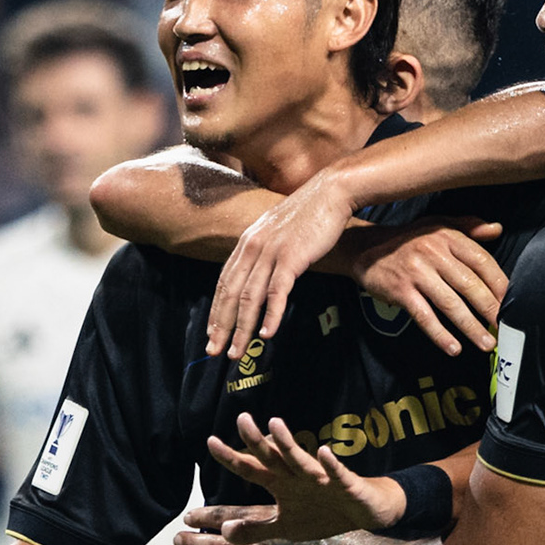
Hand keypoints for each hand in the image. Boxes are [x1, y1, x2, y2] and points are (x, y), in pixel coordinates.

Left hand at [205, 414, 401, 541]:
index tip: (210, 442)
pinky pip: (337, 474)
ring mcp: (321, 478)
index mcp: (282, 484)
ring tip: (275, 424)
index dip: (231, 457)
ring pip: (301, 460)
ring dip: (289, 444)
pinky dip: (331, 465)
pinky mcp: (346, 485)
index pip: (251, 469)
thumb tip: (224, 532)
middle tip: (241, 419)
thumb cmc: (323, 513)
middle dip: (256, 440)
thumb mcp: (285, 528)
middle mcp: (297, 476)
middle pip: (272, 457)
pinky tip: (324, 453)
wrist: (366, 512)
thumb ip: (255, 530)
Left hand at [208, 173, 356, 356]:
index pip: (224, 282)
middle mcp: (253, 247)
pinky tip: (266, 334)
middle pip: (231, 294)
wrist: (331, 192)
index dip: (217, 310)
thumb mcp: (277, 231)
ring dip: (242, 328)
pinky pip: (277, 292)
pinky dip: (271, 315)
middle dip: (221, 326)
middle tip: (215, 351)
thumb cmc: (309, 213)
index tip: (212, 333)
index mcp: (247, 242)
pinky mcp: (292, 257)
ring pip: (250, 297)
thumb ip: (265, 250)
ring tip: (237, 351)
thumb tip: (259, 272)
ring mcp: (271, 252)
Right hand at [333, 218, 504, 354]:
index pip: (481, 261)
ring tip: (486, 342)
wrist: (366, 248)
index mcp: (448, 237)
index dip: (499, 283)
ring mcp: (417, 273)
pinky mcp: (402, 292)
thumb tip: (497, 229)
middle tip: (504, 327)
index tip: (512, 301)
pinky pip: (425, 317)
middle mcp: (434, 253)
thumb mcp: (438, 225)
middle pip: (469, 285)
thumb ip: (469, 227)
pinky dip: (440, 335)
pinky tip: (453, 348)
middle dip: (490, 309)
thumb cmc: (409, 239)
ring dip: (471, 327)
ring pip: (450, 304)